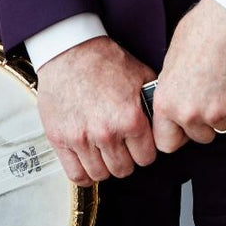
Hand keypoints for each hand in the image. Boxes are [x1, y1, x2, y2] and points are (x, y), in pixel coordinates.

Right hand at [36, 36, 156, 186]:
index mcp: (130, 118)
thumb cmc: (103, 61)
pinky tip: (88, 162)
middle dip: (126, 159)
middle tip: (122, 147)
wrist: (69, 51)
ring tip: (105, 152)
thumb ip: (153, 104)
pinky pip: (76, 175)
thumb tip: (164, 121)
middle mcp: (106, 132)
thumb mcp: (141, 76)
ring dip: (105, 166)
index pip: (146, 158)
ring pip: (101, 175)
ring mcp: (81, 138)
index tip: (139, 145)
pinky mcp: (60, 140)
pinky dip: (84, 174)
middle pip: (124, 169)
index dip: (144, 151)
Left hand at [153, 0, 225, 153]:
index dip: (178, 135)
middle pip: (199, 137)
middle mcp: (188, 114)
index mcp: (166, 102)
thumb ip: (173, 89)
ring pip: (223, 128)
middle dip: (207, 122)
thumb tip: (177, 102)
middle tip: (213, 93)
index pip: (166, 143)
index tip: (185, 127)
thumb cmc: (201, 29)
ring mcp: (216, 114)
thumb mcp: (172, 61)